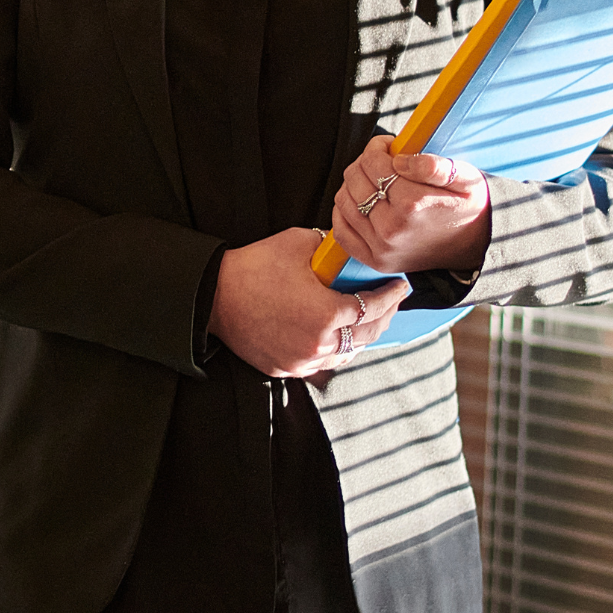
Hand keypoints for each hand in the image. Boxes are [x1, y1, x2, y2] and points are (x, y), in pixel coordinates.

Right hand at [208, 227, 410, 377]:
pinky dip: (336, 350)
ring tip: (368, 320)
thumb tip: (350, 250)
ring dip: (362, 336)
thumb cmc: (252, 268)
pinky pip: (323, 363)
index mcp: (327, 313)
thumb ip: (331, 248)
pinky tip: (338, 337)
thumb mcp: (298, 243)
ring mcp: (303, 361)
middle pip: (368, 335)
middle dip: (384, 316)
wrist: (212, 296)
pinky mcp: (287, 368)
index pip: (375, 307)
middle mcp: (320, 344)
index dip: (392, 295)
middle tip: (390, 302)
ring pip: (348, 353)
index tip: (400, 286)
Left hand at [333, 135, 489, 275]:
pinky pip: (341, 231)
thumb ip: (434, 165)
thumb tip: (398, 160)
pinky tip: (359, 201)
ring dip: (352, 184)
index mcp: (413, 204)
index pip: (373, 163)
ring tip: (372, 180)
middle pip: (355, 180)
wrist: (472, 246)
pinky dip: (343, 212)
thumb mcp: (465, 179)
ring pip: (344, 201)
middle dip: (364, 163)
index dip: (376, 148)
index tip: (387, 146)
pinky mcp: (375, 260)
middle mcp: (393, 228)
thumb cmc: (466, 207)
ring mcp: (381, 247)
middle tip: (380, 162)